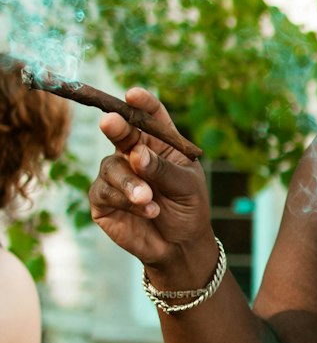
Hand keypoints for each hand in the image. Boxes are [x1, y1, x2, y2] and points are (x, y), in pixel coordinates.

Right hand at [89, 87, 211, 269]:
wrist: (180, 247)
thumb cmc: (188, 210)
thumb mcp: (186, 187)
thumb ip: (163, 170)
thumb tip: (136, 154)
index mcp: (160, 143)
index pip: (150, 116)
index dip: (141, 103)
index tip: (133, 95)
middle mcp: (134, 153)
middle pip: (120, 132)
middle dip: (116, 127)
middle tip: (111, 123)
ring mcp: (116, 175)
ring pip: (111, 166)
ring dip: (131, 183)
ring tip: (149, 199)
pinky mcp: (103, 199)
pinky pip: (105, 191)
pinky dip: (126, 201)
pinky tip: (148, 210)